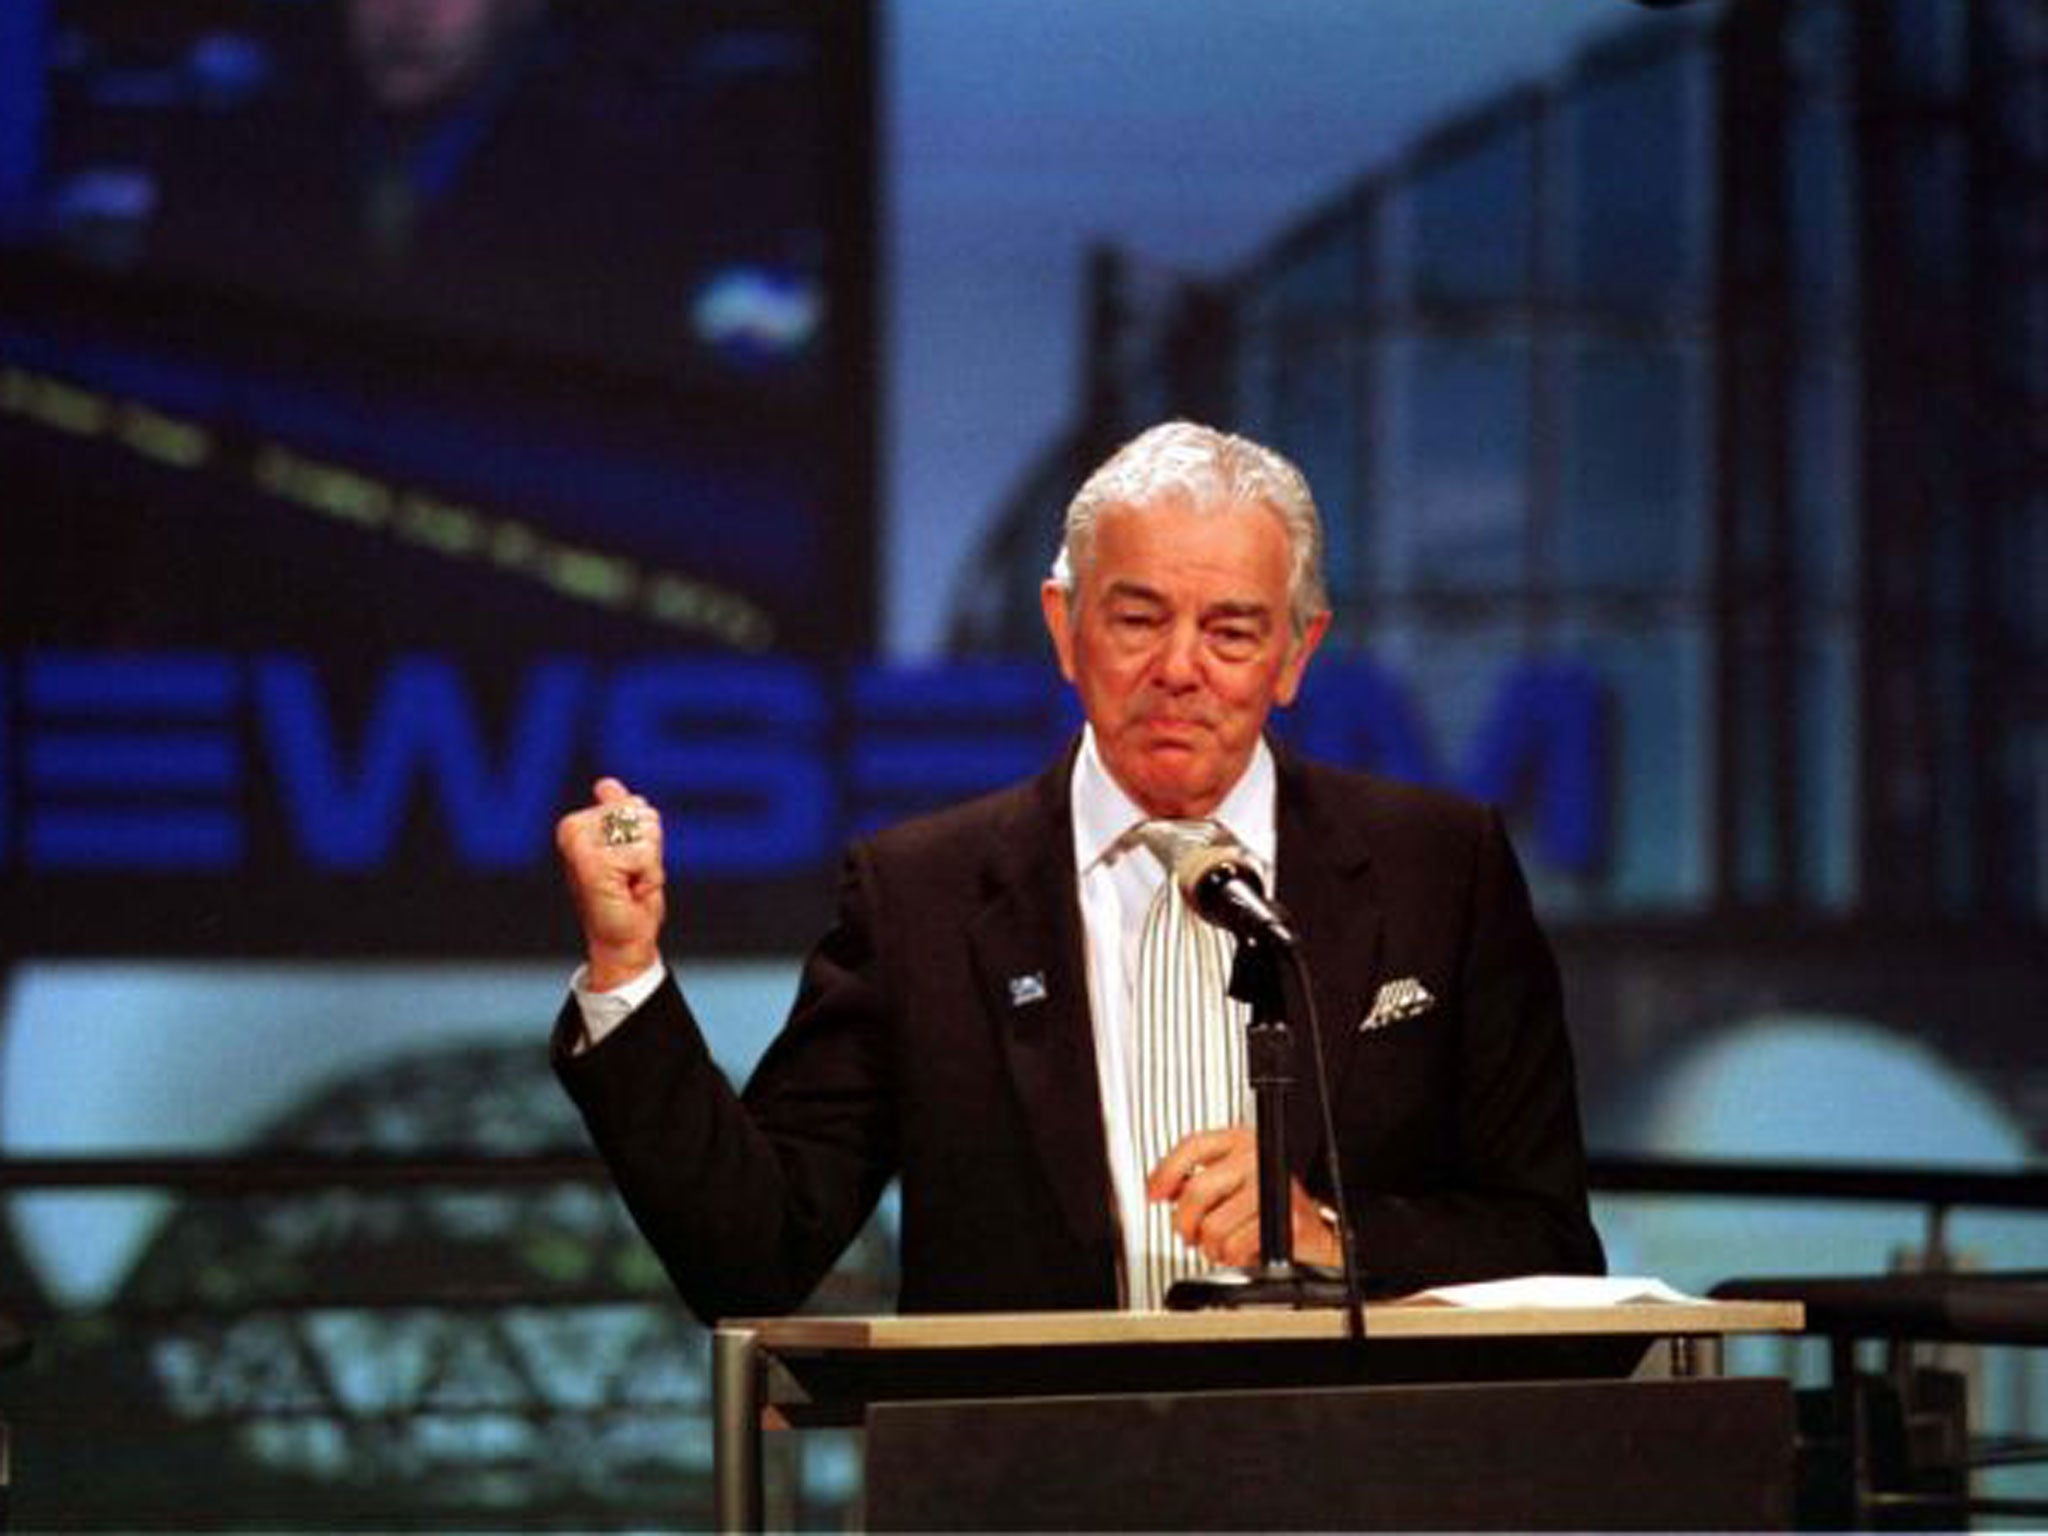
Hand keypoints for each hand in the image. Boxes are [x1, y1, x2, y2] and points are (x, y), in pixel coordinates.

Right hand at [554, 777, 665, 989]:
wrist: (622, 939)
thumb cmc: (623, 898)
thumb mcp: (626, 848)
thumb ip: (616, 811)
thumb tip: (606, 783)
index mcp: (577, 824)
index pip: (635, 804)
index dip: (645, 834)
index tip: (627, 863)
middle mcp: (572, 830)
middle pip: (642, 813)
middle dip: (649, 846)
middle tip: (630, 876)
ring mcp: (580, 847)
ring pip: (645, 831)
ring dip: (649, 862)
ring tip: (630, 883)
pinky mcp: (593, 864)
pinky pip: (643, 852)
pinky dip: (648, 874)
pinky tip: (630, 889)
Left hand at [1146, 1125, 1340, 1269]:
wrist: (1312, 1233)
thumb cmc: (1266, 1207)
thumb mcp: (1231, 1181)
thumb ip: (1197, 1178)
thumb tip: (1164, 1189)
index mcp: (1240, 1141)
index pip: (1193, 1146)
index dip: (1166, 1171)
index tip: (1154, 1194)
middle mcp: (1257, 1158)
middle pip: (1197, 1190)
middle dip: (1184, 1222)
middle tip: (1189, 1234)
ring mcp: (1271, 1187)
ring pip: (1212, 1226)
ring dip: (1211, 1246)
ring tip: (1223, 1244)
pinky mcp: (1283, 1220)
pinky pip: (1235, 1247)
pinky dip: (1233, 1257)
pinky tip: (1242, 1250)